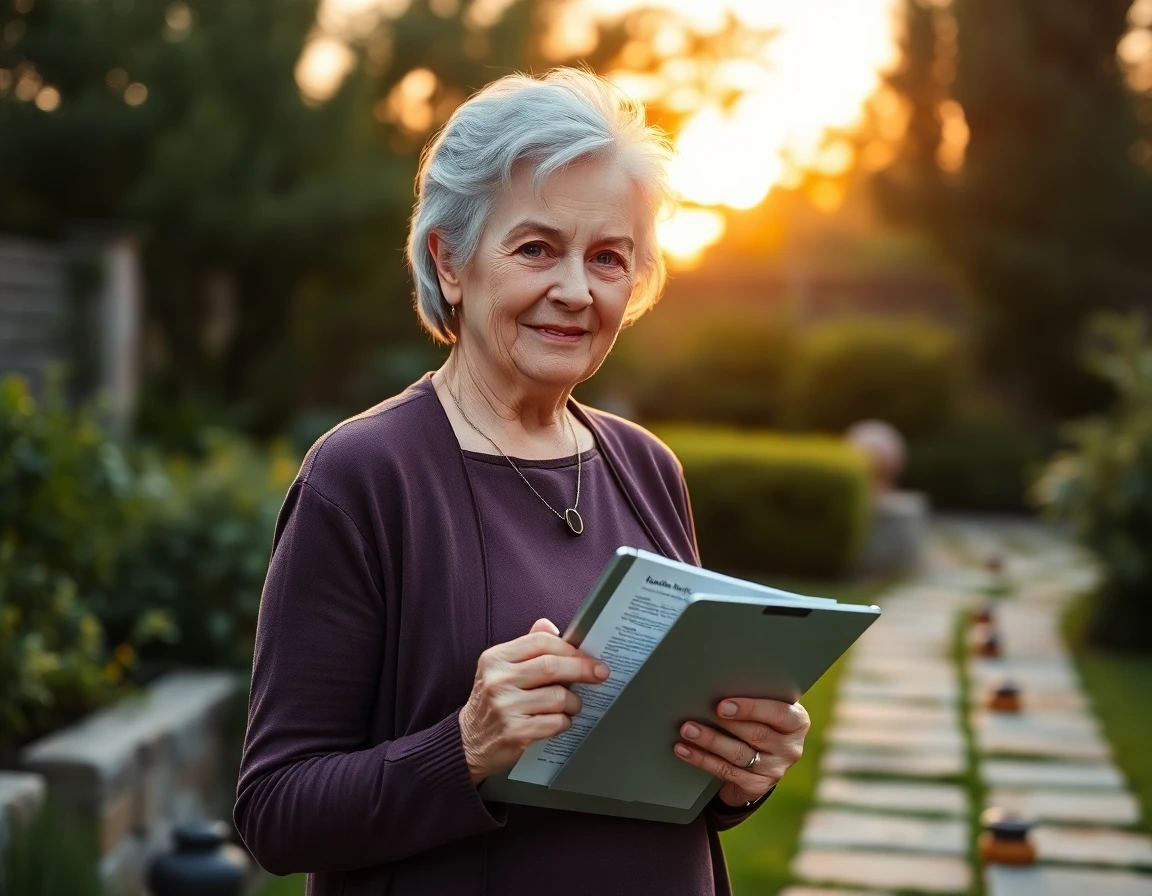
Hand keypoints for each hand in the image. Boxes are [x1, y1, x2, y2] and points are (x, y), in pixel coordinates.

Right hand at [459, 618, 609, 784]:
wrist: (468, 743)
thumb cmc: (491, 702)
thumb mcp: (500, 669)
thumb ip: (526, 647)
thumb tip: (550, 626)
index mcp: (496, 658)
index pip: (540, 642)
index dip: (569, 647)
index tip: (587, 655)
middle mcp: (498, 680)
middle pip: (552, 666)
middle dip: (582, 669)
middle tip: (600, 673)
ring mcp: (505, 707)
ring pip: (558, 697)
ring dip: (574, 702)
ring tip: (572, 705)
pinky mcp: (515, 732)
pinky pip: (555, 723)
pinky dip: (565, 722)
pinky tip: (559, 721)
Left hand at [673, 697, 809, 807]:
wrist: (762, 760)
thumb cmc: (760, 721)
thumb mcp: (766, 709)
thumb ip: (755, 697)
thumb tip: (719, 682)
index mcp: (797, 721)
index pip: (778, 713)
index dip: (750, 709)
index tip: (722, 705)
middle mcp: (790, 747)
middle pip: (754, 734)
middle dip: (722, 724)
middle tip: (695, 713)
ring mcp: (775, 769)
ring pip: (737, 754)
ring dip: (709, 741)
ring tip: (687, 730)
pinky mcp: (757, 786)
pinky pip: (726, 771)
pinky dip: (701, 759)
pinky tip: (684, 750)